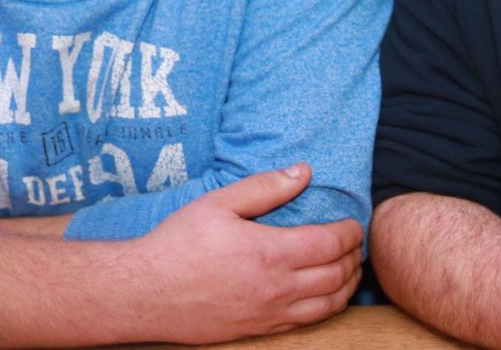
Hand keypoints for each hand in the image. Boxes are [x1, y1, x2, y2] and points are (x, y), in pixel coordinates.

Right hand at [130, 162, 362, 343]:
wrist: (144, 293)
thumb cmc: (178, 243)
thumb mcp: (219, 202)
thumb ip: (265, 186)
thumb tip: (304, 171)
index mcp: (270, 253)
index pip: (331, 244)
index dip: (350, 232)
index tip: (354, 222)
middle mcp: (276, 288)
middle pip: (336, 276)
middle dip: (353, 257)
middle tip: (355, 243)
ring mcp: (268, 314)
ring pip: (327, 305)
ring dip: (346, 286)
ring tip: (350, 269)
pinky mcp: (257, 330)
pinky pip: (305, 324)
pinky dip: (326, 308)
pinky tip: (325, 296)